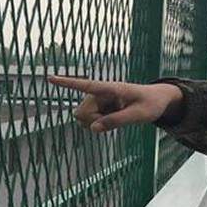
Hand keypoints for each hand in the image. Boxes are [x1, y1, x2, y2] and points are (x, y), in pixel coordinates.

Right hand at [47, 75, 183, 132]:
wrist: (157, 101)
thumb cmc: (150, 104)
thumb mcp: (139, 115)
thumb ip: (116, 121)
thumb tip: (93, 128)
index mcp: (110, 88)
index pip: (85, 85)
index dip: (67, 83)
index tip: (49, 78)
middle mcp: (100, 93)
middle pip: (81, 112)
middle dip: (93, 121)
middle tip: (115, 120)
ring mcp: (98, 101)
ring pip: (84, 119)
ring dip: (97, 123)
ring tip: (117, 117)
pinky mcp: (99, 108)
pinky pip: (90, 122)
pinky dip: (99, 125)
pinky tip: (113, 119)